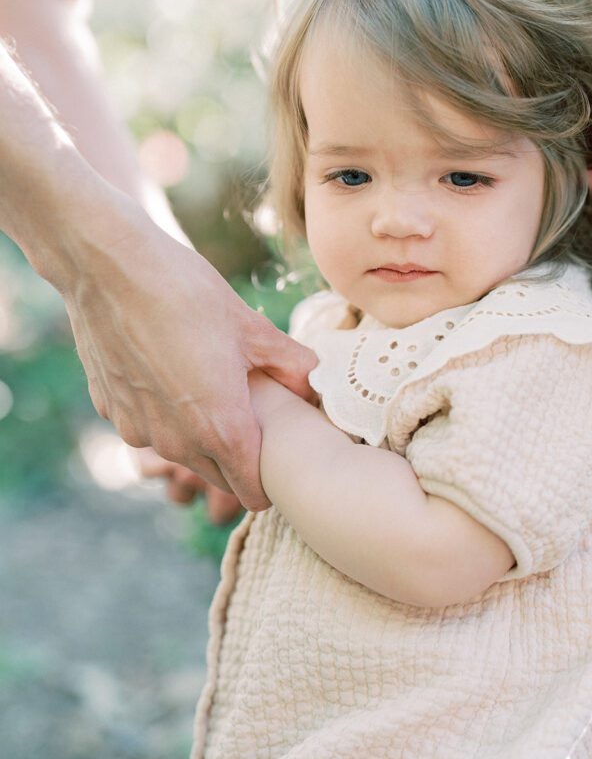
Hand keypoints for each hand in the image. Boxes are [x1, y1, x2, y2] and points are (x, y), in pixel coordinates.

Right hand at [62, 197, 316, 511]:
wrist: (107, 265)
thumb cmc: (187, 293)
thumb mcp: (253, 328)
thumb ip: (293, 366)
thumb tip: (317, 386)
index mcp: (220, 429)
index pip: (253, 493)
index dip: (270, 480)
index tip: (280, 455)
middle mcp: (176, 443)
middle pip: (219, 476)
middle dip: (238, 458)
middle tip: (254, 416)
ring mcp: (138, 430)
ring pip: (181, 452)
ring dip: (198, 434)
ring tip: (211, 384)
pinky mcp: (111, 411)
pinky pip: (149, 426)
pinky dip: (163, 413)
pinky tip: (170, 369)